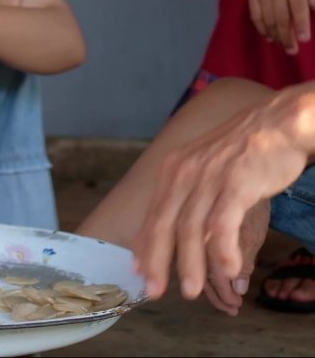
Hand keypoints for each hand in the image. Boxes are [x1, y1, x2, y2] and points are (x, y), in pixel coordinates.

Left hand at [133, 82, 314, 301]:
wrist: (278, 123)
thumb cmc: (241, 151)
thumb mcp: (202, 168)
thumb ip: (184, 196)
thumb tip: (169, 227)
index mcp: (172, 170)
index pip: (153, 215)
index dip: (144, 247)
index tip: (138, 272)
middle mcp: (184, 173)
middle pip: (164, 225)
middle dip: (157, 262)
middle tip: (154, 291)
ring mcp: (209, 177)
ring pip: (192, 229)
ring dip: (190, 264)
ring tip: (190, 291)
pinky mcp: (236, 182)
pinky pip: (223, 223)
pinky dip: (222, 250)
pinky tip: (227, 271)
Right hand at [247, 0, 314, 53]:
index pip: (298, 5)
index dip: (301, 23)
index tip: (304, 39)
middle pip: (281, 16)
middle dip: (287, 36)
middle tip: (292, 51)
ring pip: (268, 18)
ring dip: (275, 35)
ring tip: (282, 46)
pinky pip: (255, 15)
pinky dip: (261, 28)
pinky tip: (268, 37)